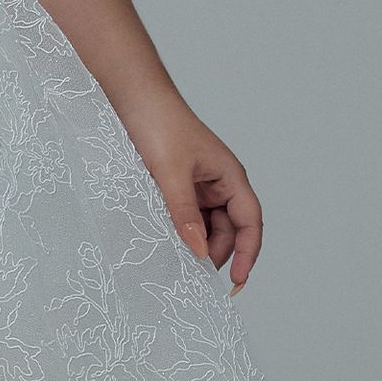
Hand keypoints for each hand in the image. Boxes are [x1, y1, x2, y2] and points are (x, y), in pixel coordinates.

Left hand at [119, 89, 262, 292]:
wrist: (132, 97)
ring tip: (174, 261)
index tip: (237, 283)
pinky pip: (185, 217)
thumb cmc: (158, 125)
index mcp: (230, 177)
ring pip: (205, 227)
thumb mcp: (171, 174)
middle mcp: (219, 184)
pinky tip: (164, 243)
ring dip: (194, 244)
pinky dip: (178, 232)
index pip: (249, 222)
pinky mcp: (177, 187)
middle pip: (227, 231)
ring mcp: (198, 187)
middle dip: (214, 253)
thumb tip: (200, 252)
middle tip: (192, 276)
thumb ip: (185, 214)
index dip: (248, 253)